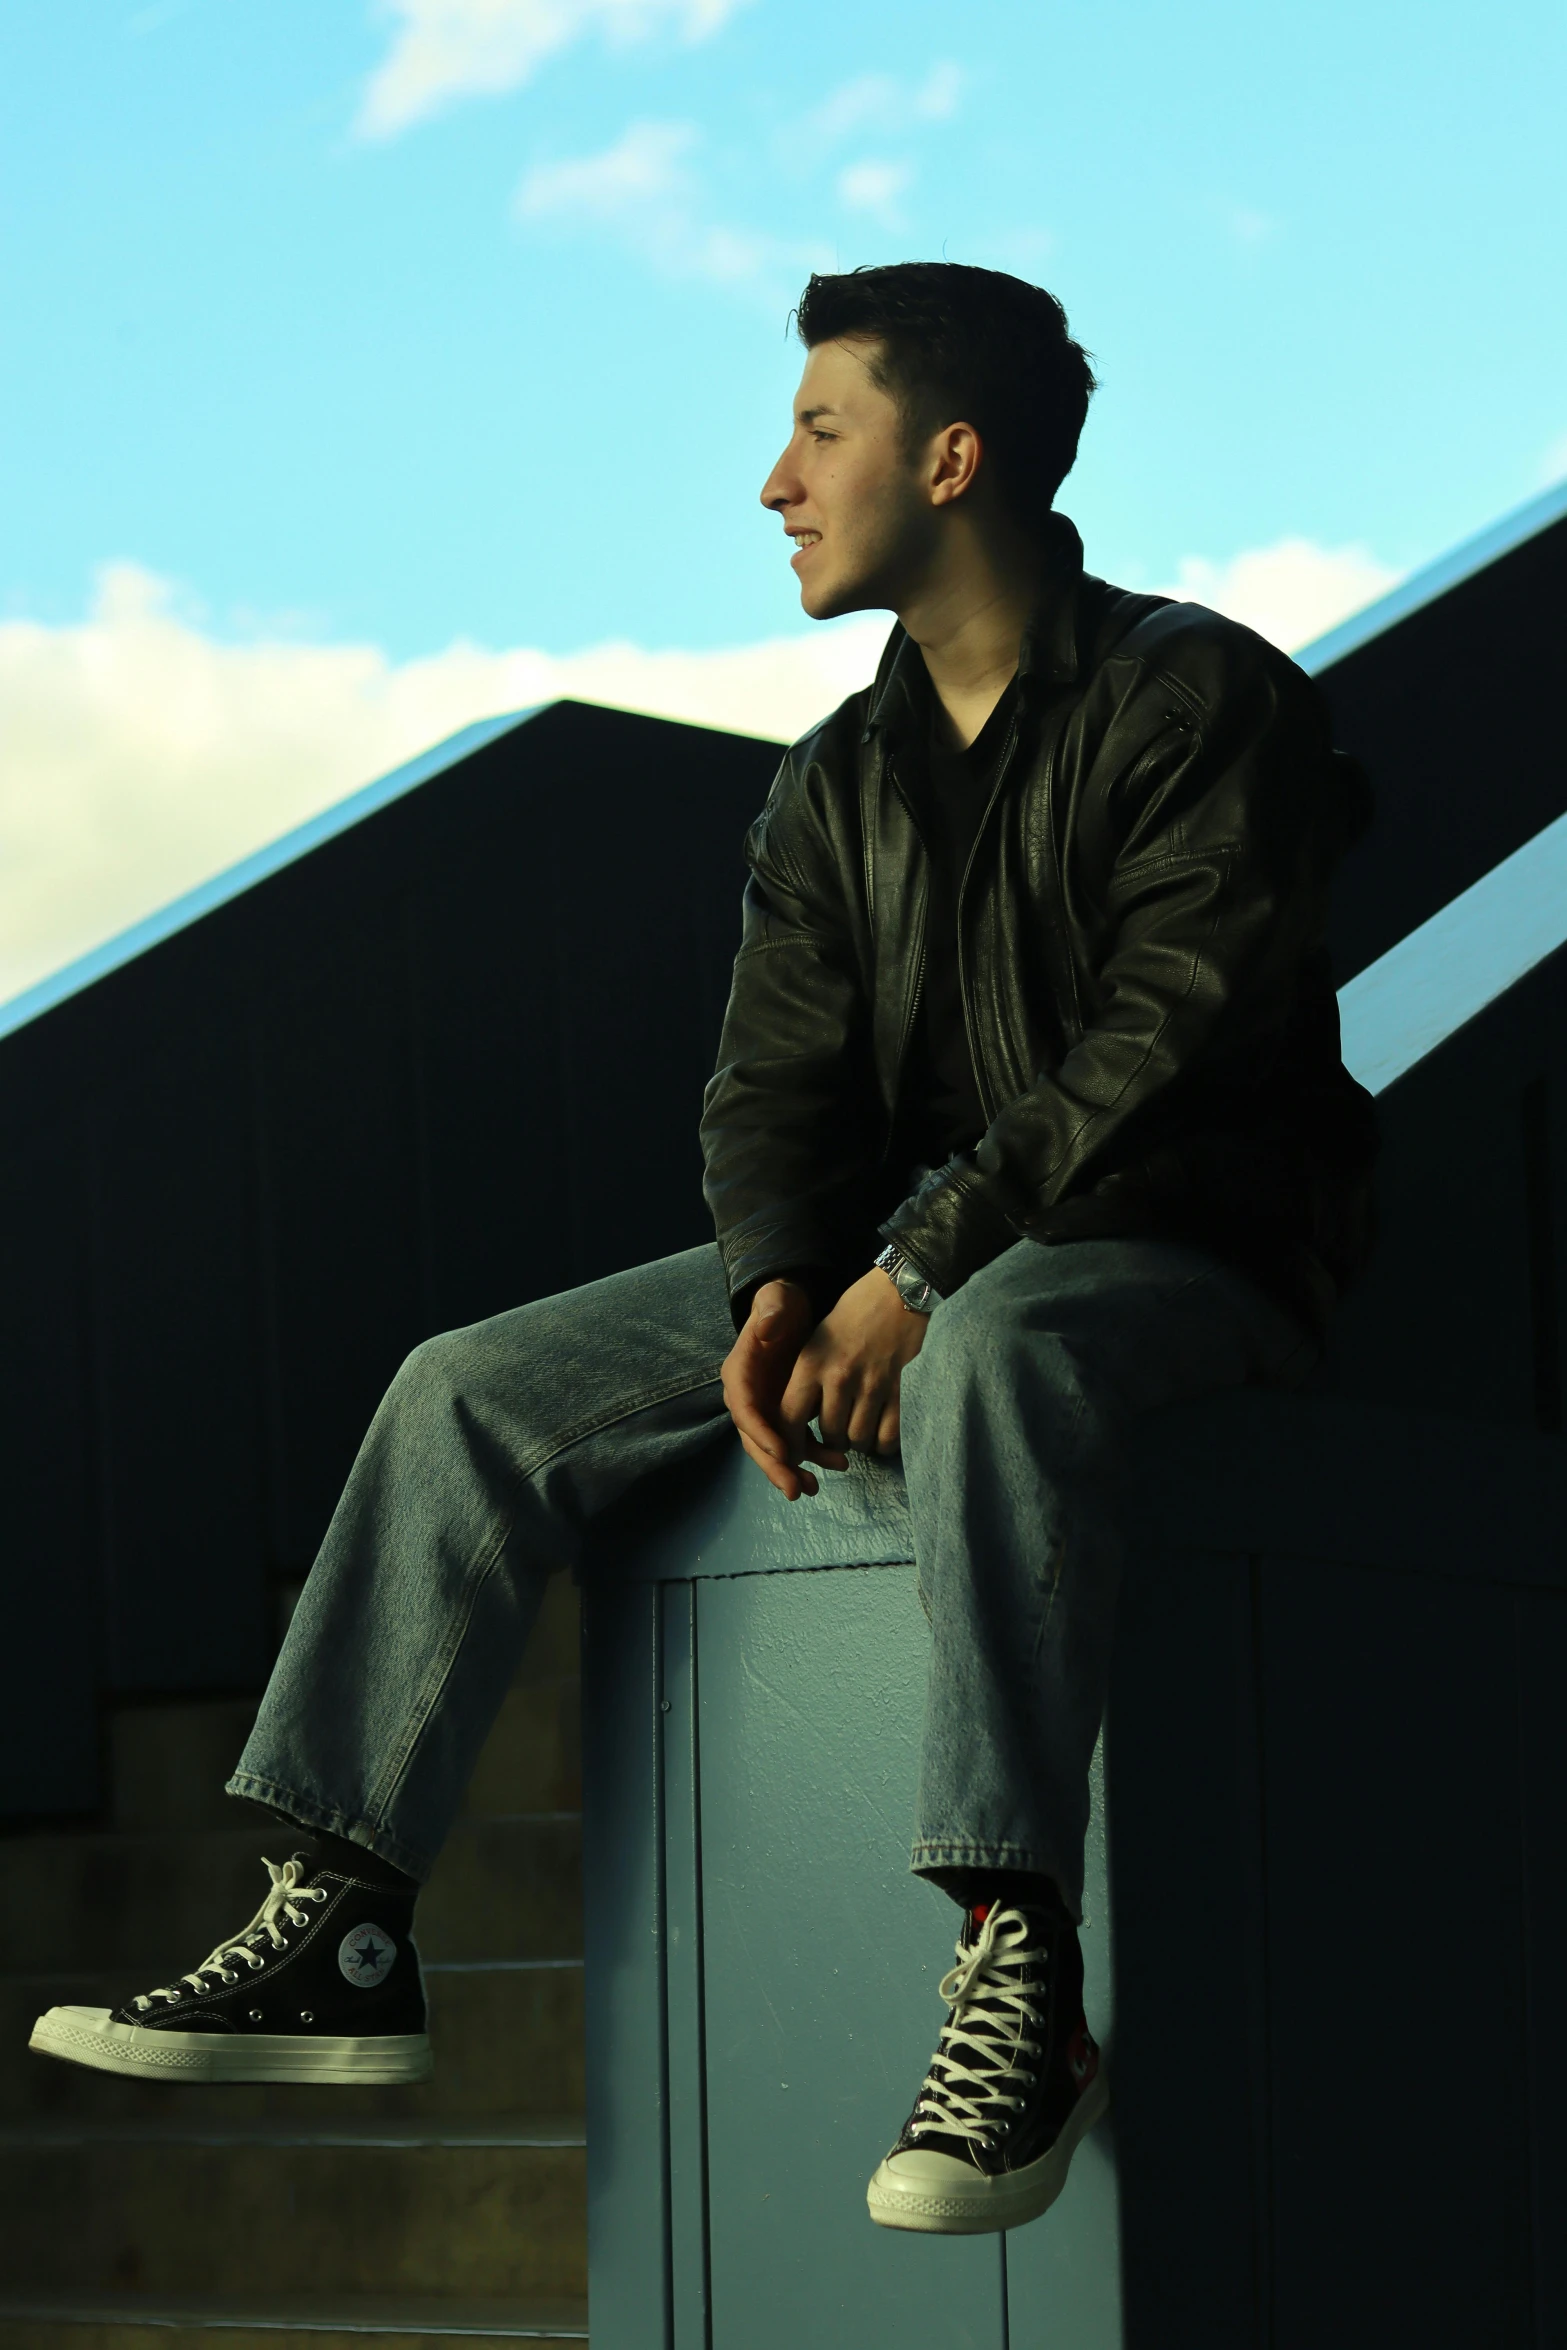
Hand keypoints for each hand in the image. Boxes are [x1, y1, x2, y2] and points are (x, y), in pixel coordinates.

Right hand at [721, 1279, 833, 1501]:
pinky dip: (815, 1455)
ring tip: (814, 1487)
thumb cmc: (780, 1303)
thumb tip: (765, 1327)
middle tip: (796, 1489)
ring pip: (777, 1447)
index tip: (784, 1453)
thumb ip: (769, 1311)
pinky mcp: (787, 1412)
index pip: (745, 1410)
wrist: (791, 1309)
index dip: (762, 1434)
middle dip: (775, 1467)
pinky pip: (798, 1440)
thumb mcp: (775, 1300)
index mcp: (739, 1374)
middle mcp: (749, 1397)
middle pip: (756, 1440)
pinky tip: (837, 1464)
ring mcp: (768, 1408)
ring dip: (795, 1469)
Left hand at [778, 1265, 927, 1473]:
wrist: (896, 1292)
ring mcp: (872, 1385)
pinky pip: (888, 1435)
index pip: (790, 1418)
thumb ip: (807, 1379)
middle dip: (831, 1442)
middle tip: (837, 1433)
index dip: (790, 1444)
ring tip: (859, 1430)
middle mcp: (838, 1377)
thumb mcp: (816, 1339)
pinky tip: (880, 1434)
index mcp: (811, 1363)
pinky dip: (883, 1443)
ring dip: (858, 1441)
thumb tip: (799, 1420)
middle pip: (829, 1434)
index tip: (792, 1454)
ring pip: (858, 1438)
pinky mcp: (900, 1389)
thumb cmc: (852, 1314)